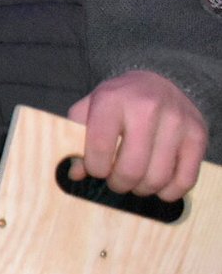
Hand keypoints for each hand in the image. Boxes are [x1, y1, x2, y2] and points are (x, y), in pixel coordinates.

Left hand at [67, 71, 207, 201]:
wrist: (156, 82)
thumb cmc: (116, 103)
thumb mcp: (89, 111)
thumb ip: (76, 140)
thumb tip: (75, 173)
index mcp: (112, 100)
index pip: (100, 148)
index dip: (95, 168)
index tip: (97, 169)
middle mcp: (147, 107)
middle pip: (131, 169)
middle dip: (118, 184)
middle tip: (116, 181)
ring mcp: (176, 121)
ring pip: (157, 178)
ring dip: (142, 189)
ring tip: (135, 181)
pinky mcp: (197, 134)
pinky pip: (185, 179)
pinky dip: (169, 191)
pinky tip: (158, 184)